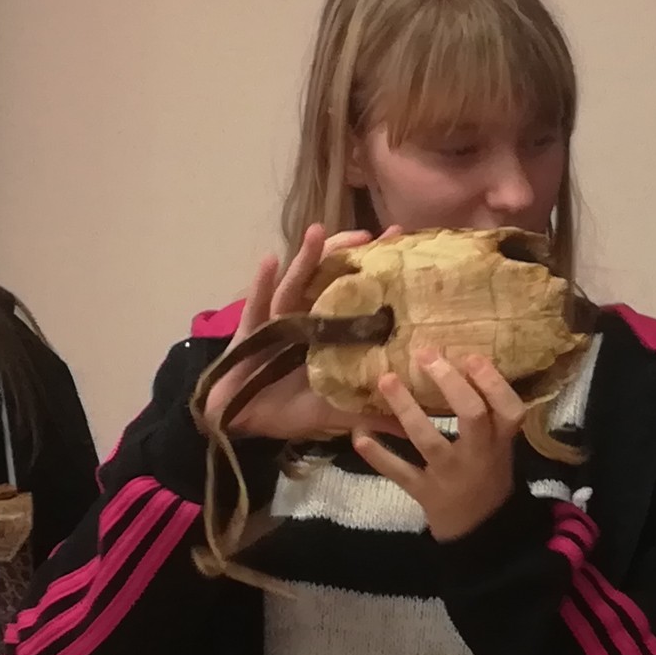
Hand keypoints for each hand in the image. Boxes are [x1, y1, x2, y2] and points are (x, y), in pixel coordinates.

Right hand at [204, 224, 400, 442]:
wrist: (239, 423)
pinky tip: (270, 260)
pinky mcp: (249, 332)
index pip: (353, 292)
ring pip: (293, 286)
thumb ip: (371, 412)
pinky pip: (256, 306)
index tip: (399, 241)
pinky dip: (261, 284)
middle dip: (344, 252)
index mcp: (326, 332)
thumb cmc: (287, 411)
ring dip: (305, 258)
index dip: (373, 268)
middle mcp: (304, 319)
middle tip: (368, 233)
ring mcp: (275, 322)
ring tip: (318, 232)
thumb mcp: (337, 413)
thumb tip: (416, 421)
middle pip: (326, 278)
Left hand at [351, 351, 524, 541]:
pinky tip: (360, 435)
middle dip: (448, 382)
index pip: (508, 408)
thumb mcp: (498, 443)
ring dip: (406, 408)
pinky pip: (399, 472)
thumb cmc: (487, 471)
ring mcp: (448, 474)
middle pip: (470, 414)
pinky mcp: (424, 492)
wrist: (479, 527)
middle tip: (426, 355)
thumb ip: (487, 411)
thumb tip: (461, 360)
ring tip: (387, 379)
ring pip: (427, 439)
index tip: (471, 356)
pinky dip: (378, 455)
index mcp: (500, 440)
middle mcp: (477, 454)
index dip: (492, 382)